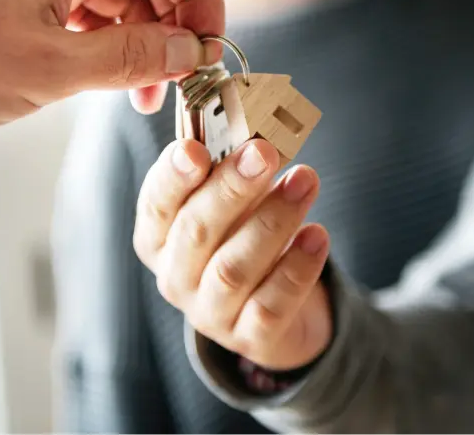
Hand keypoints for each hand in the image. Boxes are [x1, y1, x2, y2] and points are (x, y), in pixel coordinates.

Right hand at [133, 139, 331, 370]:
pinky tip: (317, 235)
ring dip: (272, 220)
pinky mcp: (249, 336)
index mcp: (159, 238)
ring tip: (305, 180)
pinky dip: (296, 267)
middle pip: (195, 233)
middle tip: (263, 153)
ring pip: (234, 268)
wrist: (269, 308)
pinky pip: (271, 305)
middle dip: (230, 188)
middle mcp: (176, 276)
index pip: (156, 205)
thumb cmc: (240, 239)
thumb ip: (232, 174)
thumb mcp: (228, 205)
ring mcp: (209, 311)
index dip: (172, 177)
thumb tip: (258, 136)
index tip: (195, 149)